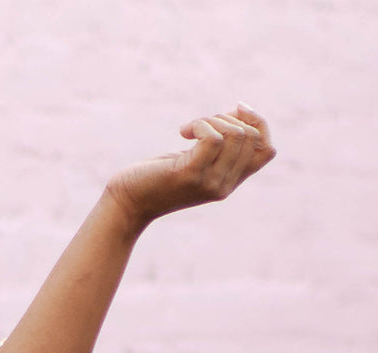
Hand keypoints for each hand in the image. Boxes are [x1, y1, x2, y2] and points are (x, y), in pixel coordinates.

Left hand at [105, 103, 275, 230]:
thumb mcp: (194, 160)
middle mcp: (224, 186)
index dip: (258, 124)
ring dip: (211, 119)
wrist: (126, 203)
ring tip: (190, 128)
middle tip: (199, 124)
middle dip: (227, 118)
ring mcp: (209, 182)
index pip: (267, 150)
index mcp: (230, 183)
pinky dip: (200, 124)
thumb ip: (219, 147)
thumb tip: (241, 111)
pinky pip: (213, 137)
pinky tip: (183, 131)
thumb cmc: (156, 177)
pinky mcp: (190, 174)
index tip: (235, 110)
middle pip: (250, 137)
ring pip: (235, 134)